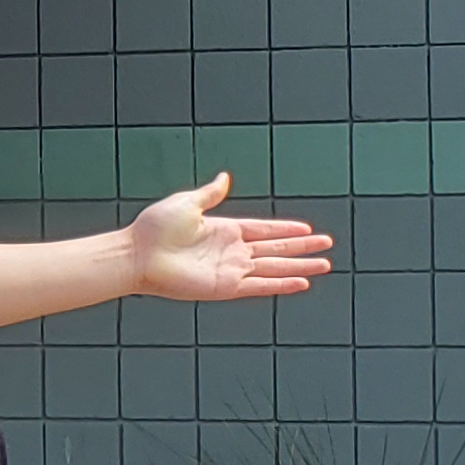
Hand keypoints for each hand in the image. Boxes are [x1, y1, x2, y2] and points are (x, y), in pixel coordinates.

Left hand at [127, 174, 332, 300]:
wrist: (138, 255)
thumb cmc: (155, 229)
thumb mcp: (187, 203)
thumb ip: (210, 194)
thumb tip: (224, 177)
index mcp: (224, 229)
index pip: (264, 229)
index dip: (287, 228)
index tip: (308, 228)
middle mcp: (231, 250)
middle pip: (276, 248)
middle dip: (302, 247)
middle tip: (327, 245)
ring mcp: (230, 270)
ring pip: (274, 267)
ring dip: (299, 267)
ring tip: (324, 265)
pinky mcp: (225, 287)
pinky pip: (260, 285)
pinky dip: (281, 284)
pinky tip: (300, 283)